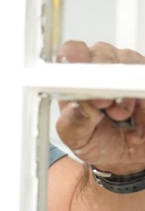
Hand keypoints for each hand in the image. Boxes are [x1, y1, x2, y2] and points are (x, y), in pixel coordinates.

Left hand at [55, 41, 144, 174]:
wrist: (124, 158)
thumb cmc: (95, 140)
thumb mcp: (76, 136)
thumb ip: (74, 120)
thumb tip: (79, 105)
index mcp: (76, 75)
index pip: (72, 51)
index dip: (75, 57)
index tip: (80, 76)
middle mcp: (102, 65)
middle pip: (103, 53)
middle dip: (103, 81)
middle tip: (103, 106)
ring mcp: (129, 71)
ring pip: (131, 66)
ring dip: (126, 95)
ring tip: (120, 117)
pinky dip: (144, 106)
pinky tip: (138, 123)